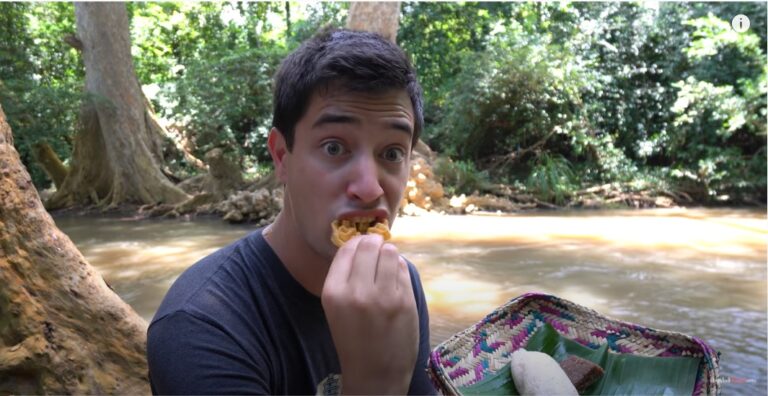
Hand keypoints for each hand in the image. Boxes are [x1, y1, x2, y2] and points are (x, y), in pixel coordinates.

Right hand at [321, 234, 418, 394]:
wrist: (375, 373)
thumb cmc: (354, 338)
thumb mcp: (337, 308)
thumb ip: (346, 277)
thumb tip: (362, 241)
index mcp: (333, 292)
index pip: (347, 249)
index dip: (357, 242)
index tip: (363, 244)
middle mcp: (356, 292)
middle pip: (369, 245)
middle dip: (375, 242)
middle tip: (378, 247)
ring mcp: (383, 296)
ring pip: (390, 252)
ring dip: (389, 253)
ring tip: (387, 263)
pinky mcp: (405, 302)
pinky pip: (403, 269)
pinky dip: (400, 268)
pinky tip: (396, 277)